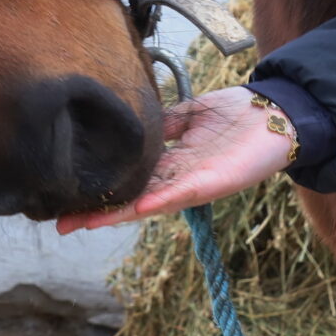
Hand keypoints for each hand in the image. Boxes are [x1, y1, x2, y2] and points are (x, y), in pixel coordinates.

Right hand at [53, 86, 295, 232]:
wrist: (276, 114)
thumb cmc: (238, 114)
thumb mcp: (190, 113)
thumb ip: (163, 122)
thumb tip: (132, 120)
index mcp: (171, 161)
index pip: (128, 178)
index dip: (100, 188)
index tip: (67, 195)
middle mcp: (177, 178)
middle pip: (130, 198)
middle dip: (96, 211)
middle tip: (59, 223)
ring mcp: (192, 184)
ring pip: (147, 203)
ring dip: (116, 214)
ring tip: (83, 223)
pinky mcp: (212, 183)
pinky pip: (179, 194)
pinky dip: (156, 201)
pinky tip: (133, 209)